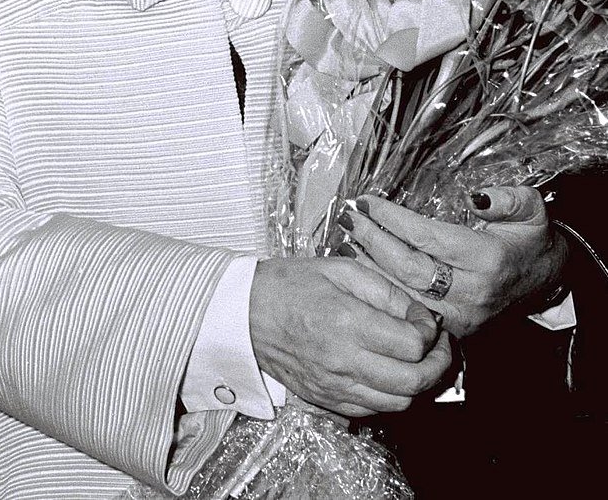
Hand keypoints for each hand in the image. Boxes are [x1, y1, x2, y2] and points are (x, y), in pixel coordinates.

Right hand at [250, 256, 451, 416]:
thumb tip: (419, 314)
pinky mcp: (326, 400)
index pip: (412, 344)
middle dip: (437, 365)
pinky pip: (373, 411)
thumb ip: (384, 290)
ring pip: (398, 403)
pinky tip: (387, 375)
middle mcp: (343, 360)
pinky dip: (389, 397)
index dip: (430, 333)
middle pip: (413, 381)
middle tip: (437, 347)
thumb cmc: (287, 285)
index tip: (426, 321)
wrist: (243, 311)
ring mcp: (334, 385)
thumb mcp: (338, 269)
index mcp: (347, 322)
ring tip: (416, 362)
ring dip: (417, 385)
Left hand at [338, 188, 567, 337]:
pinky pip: (407, 310)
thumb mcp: (530, 210)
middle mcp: (473, 292)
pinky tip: (359, 268)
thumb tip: (477, 197)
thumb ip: (509, 198)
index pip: (429, 238)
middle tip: (347, 217)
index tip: (366, 201)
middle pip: (409, 267)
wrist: (543, 280)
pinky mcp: (452, 327)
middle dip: (372, 239)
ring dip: (369, 266)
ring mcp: (461, 315)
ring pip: (403, 293)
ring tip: (344, 240)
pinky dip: (379, 288)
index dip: (393, 219)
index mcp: (488, 260)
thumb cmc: (528, 240)